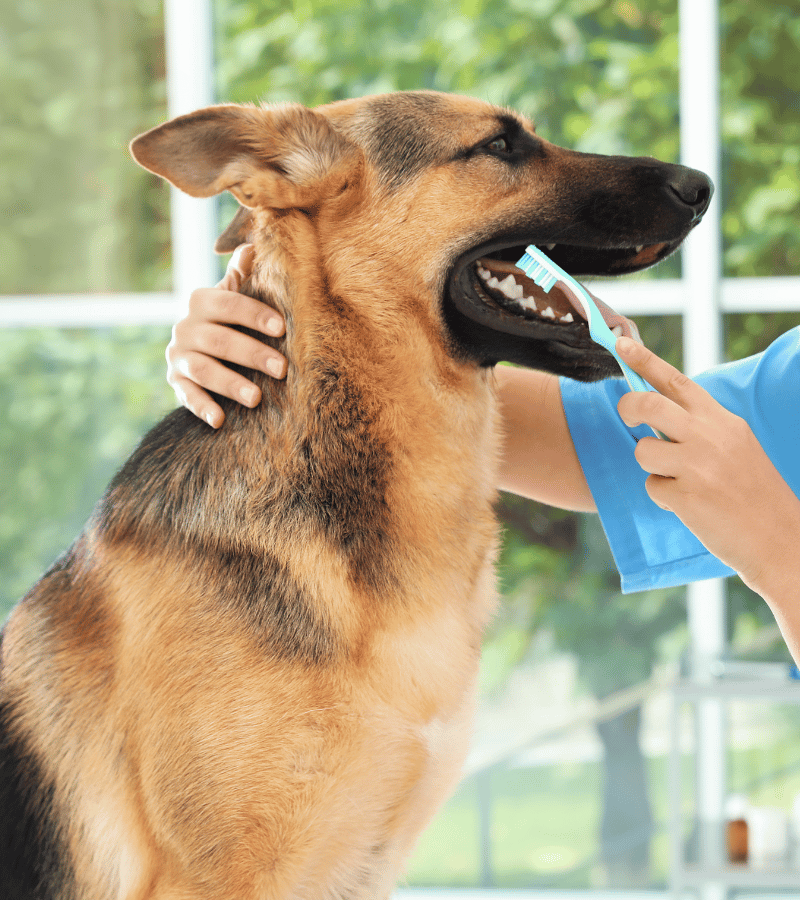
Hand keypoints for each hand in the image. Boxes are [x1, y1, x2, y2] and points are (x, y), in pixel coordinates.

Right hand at [166, 245, 287, 427]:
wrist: (196, 347)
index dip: (255, 314)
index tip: (282, 328)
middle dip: (252, 354)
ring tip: (256, 398)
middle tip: (283, 369)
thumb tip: (255, 242)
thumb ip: (244, 273)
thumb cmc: (229, 319)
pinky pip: (186, 395)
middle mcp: (185, 327)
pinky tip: (220, 420)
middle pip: (220, 340)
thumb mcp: (233, 295)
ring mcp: (178, 356)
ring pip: (204, 369)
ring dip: (230, 384)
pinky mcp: (175, 382)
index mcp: (202, 301)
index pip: (229, 304)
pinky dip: (202, 407)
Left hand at [614, 337, 799, 603]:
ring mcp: (698, 466)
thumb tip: (656, 411)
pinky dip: (664, 497)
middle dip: (628, 408)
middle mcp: (710, 436)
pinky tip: (691, 505)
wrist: (780, 539)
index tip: (620, 343)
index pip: (676, 381)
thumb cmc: (753, 493)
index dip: (645, 360)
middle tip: (628, 419)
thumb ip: (701, 427)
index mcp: (722, 420)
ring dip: (652, 467)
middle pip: (648, 404)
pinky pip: (652, 487)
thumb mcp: (736, 446)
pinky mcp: (687, 496)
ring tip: (681, 481)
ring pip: (643, 451)